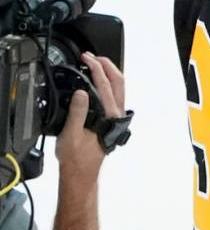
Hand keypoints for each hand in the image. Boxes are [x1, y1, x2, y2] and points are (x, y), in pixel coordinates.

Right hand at [55, 53, 124, 185]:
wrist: (82, 173)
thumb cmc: (77, 158)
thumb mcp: (71, 136)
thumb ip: (77, 113)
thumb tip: (81, 93)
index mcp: (108, 116)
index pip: (104, 84)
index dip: (95, 67)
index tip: (86, 58)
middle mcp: (116, 114)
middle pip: (118, 81)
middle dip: (106, 65)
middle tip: (92, 56)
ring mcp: (116, 115)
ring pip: (119, 87)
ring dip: (108, 73)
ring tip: (95, 64)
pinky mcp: (112, 118)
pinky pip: (114, 94)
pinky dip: (107, 82)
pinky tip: (97, 82)